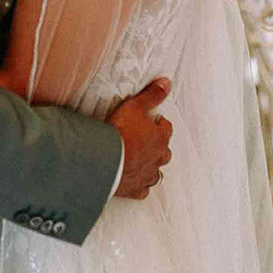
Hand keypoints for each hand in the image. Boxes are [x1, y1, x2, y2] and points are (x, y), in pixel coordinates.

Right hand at [108, 77, 172, 199]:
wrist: (105, 160)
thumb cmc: (121, 132)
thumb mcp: (135, 106)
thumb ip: (152, 95)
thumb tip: (166, 83)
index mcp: (160, 138)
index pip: (166, 129)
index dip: (159, 124)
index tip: (153, 122)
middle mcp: (157, 158)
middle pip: (165, 153)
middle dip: (158, 147)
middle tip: (147, 142)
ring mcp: (147, 175)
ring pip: (156, 173)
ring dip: (151, 167)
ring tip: (143, 162)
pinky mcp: (135, 189)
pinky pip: (143, 190)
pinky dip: (140, 185)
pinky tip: (135, 182)